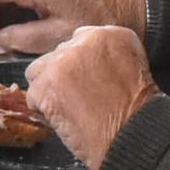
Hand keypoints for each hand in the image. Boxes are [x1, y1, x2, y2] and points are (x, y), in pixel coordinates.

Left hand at [25, 25, 157, 168]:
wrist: (133, 134)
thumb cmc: (136, 110)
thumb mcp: (134, 65)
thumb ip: (106, 54)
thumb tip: (84, 59)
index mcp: (105, 35)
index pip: (76, 42)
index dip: (79, 66)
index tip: (87, 80)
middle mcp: (81, 43)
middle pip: (55, 56)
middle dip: (63, 77)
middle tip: (80, 98)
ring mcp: (61, 63)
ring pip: (38, 72)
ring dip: (48, 90)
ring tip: (71, 108)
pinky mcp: (45, 86)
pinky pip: (33, 96)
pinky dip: (44, 111)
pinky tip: (66, 118)